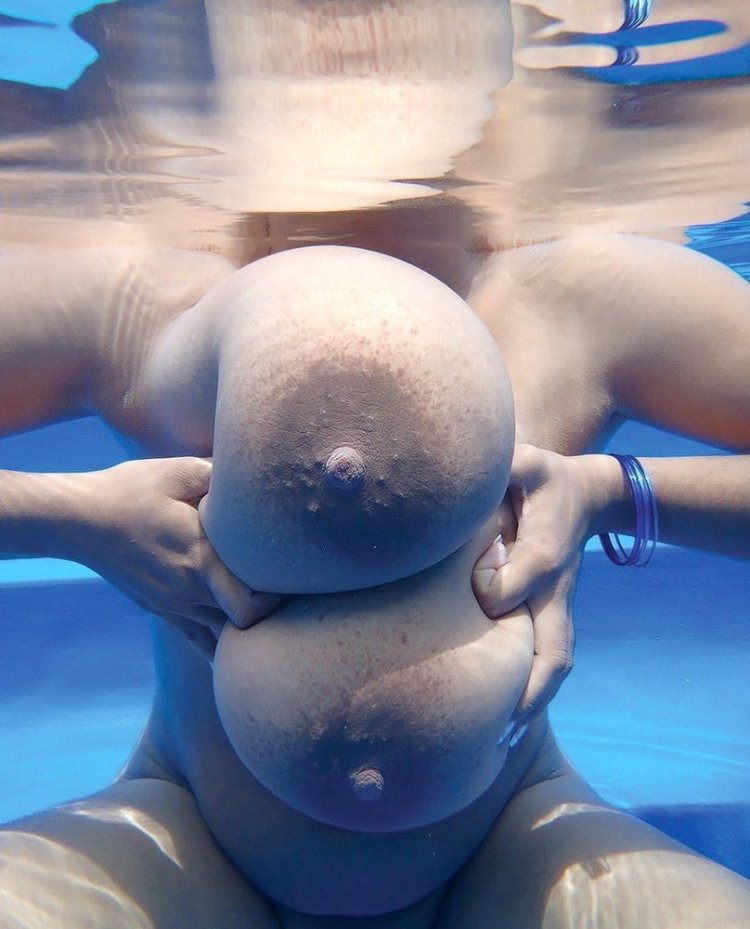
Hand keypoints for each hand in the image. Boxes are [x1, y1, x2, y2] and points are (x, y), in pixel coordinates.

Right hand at [63, 457, 284, 658]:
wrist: (78, 520)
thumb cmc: (130, 491)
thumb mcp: (179, 471)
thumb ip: (222, 477)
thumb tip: (257, 473)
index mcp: (201, 559)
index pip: (255, 605)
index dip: (281, 598)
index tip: (293, 577)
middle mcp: (190, 591)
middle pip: (246, 626)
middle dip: (272, 615)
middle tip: (288, 596)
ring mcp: (174, 606)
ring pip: (224, 638)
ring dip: (248, 628)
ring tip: (269, 613)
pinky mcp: (161, 611)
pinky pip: (199, 642)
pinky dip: (222, 644)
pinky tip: (239, 642)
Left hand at [472, 444, 613, 723]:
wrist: (584, 495)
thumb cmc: (543, 479)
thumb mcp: (528, 462)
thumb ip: (511, 463)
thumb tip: (476, 470)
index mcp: (546, 552)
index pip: (519, 581)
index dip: (494, 586)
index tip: (474, 587)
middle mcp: (555, 589)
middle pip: (554, 649)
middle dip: (530, 687)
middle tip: (498, 728)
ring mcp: (556, 607)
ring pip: (553, 663)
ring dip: (531, 703)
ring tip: (497, 742)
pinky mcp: (550, 615)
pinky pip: (546, 659)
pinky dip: (530, 694)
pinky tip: (500, 723)